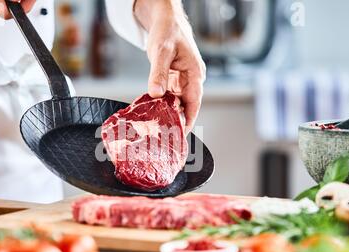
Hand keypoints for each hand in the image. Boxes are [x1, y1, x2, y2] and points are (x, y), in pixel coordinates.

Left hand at [135, 0, 205, 132]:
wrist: (164, 20)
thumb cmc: (168, 31)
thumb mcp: (161, 52)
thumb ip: (159, 73)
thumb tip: (156, 93)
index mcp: (195, 74)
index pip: (194, 102)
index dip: (189, 119)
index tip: (182, 133)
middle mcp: (191, 79)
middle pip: (185, 105)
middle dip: (177, 119)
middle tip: (165, 134)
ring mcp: (182, 79)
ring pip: (176, 101)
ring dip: (168, 112)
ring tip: (158, 126)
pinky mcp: (173, 78)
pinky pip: (169, 95)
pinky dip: (162, 103)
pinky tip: (153, 110)